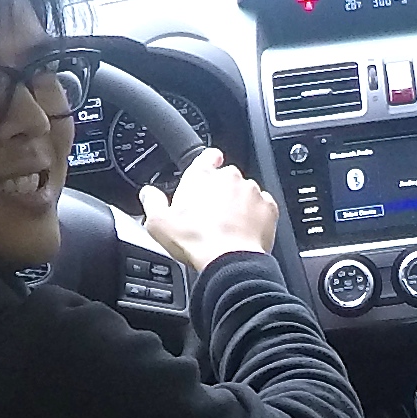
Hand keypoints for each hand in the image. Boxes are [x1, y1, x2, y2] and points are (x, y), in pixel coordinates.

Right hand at [139, 147, 278, 266]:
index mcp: (201, 176)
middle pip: (226, 178)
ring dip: (240, 205)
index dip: (208, 161)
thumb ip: (152, 202)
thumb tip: (148, 193)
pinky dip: (256, 217)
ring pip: (245, 192)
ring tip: (229, 228)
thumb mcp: (158, 223)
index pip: (207, 156)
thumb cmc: (195, 241)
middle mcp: (228, 177)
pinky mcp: (268, 207)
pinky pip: (262, 207)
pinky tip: (245, 231)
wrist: (229, 261)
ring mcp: (251, 191)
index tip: (210, 166)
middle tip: (212, 216)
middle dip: (220, 193)